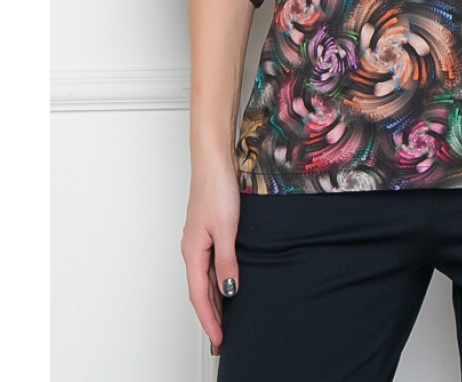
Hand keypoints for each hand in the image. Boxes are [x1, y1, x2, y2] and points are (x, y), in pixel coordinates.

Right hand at [181, 161, 240, 355]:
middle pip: (200, 292)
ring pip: (205, 279)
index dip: (209, 320)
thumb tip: (229, 290)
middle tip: (221, 341)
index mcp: (192, 251)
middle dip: (210, 318)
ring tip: (226, 322)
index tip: (218, 341)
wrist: (214, 160)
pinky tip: (228, 286)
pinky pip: (211, 266)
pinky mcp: (208, 231)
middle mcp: (193, 248)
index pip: (199, 296)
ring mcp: (199, 240)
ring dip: (215, 302)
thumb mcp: (226, 228)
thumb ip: (227, 260)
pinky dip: (218, 282)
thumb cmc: (216, 188)